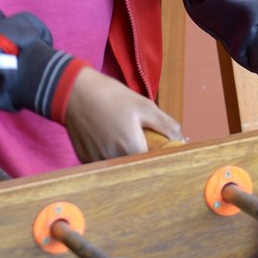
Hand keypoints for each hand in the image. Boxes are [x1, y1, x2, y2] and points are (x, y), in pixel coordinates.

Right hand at [61, 68, 183, 162]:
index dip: (160, 156)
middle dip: (143, 155)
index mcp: (133, 148)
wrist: (74, 92)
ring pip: (120, 165)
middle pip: (137, 166)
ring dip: (126, 155)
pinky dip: (110, 154)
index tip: (161, 147)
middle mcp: (115, 160)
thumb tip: (182, 140)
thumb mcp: (144, 105)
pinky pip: (104, 163)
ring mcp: (98, 162)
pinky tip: (107, 137)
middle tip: (141, 138)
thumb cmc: (111, 96)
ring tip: (121, 134)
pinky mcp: (86, 159)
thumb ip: (166, 125)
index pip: (154, 162)